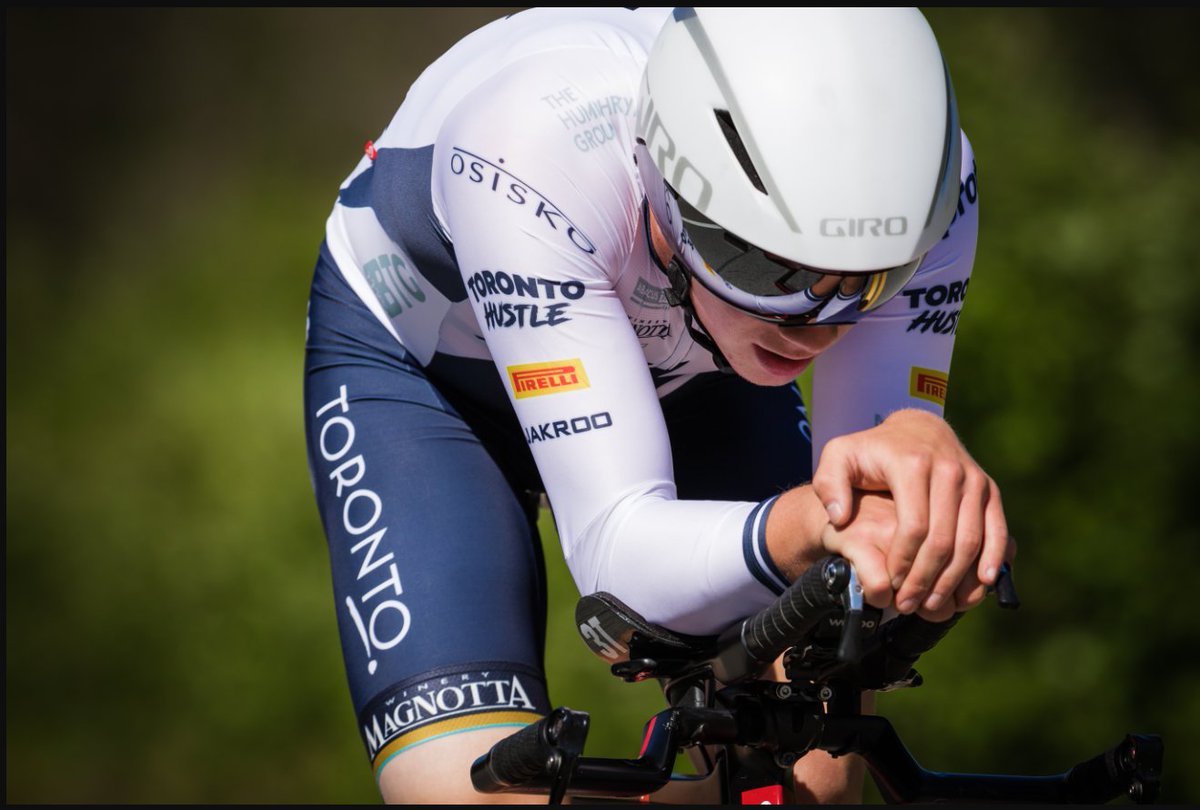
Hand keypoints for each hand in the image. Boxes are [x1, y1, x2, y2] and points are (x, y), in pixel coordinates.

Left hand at [811, 408, 1011, 619]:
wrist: (916, 429)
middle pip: (944, 539)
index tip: (892, 584)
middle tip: (911, 604)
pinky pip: (997, 530)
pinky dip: (992, 559)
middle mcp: (949, 471)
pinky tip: (980, 585)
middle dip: (927, 579)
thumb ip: (828, 484)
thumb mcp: (839, 456)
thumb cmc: (872, 450)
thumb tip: (839, 517)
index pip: (914, 526)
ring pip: (971, 540)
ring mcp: (974, 480)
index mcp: (912, 465)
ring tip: (935, 604)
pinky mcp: (989, 490)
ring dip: (956, 579)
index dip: (904, 561)